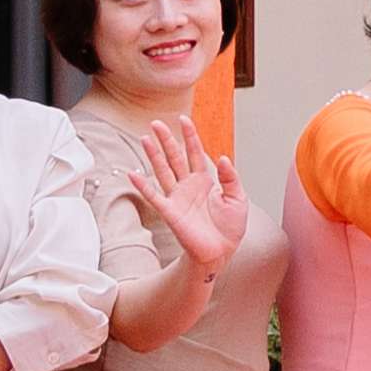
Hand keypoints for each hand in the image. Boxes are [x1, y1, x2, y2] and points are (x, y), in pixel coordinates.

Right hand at [124, 123, 236, 272]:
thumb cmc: (229, 227)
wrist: (221, 251)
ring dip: (153, 155)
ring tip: (145, 138)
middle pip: (175, 157)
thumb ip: (230, 177)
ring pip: (162, 171)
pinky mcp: (169, 211)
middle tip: (155, 122)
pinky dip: (142, 185)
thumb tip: (222, 158)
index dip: (189, 136)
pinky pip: (153, 195)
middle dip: (166, 140)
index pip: (195, 152)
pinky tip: (132, 173)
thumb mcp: (238, 198)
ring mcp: (177, 197)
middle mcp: (188, 185)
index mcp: (205, 180)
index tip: (183, 119)